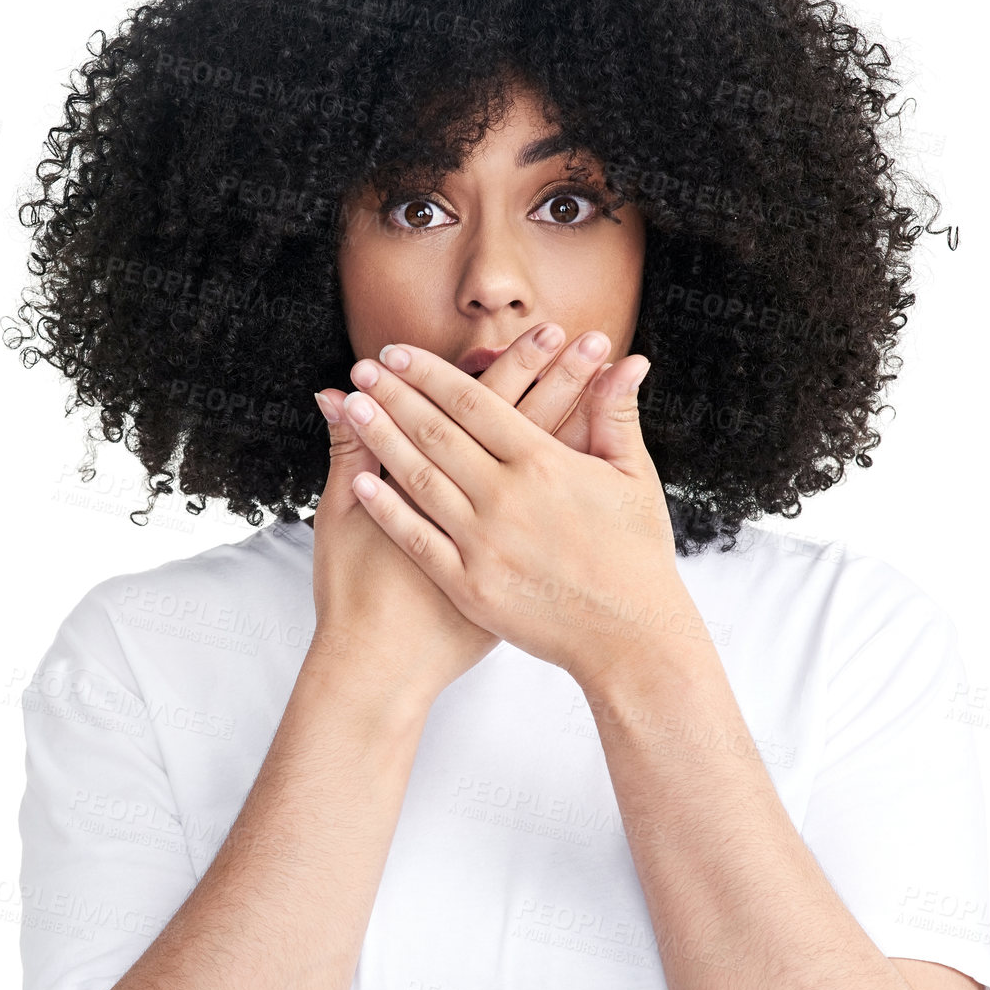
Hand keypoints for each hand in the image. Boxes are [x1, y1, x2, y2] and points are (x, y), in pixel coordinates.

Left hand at [339, 341, 691, 689]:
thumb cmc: (637, 556)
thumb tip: (630, 360)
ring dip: (381, 438)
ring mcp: (484, 543)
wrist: (630, 638)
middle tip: (362, 368)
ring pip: (419, 478)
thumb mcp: (633, 478)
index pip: (472, 402)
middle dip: (394, 395)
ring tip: (352, 408)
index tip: (397, 352)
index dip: (429, 372)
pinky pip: (418, 539)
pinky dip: (387, 509)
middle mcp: (506, 497)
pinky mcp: (470, 585)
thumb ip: (617, 415)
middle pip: (435, 432)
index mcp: (543, 463)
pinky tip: (362, 482)